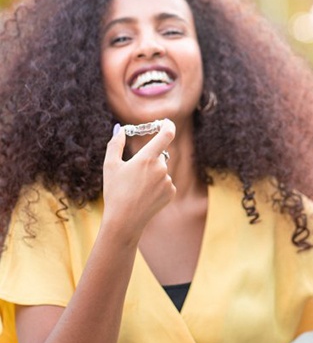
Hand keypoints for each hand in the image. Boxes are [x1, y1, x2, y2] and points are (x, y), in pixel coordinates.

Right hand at [102, 119, 175, 242]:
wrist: (124, 220)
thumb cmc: (115, 191)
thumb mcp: (110, 165)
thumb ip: (115, 144)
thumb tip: (119, 129)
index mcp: (147, 158)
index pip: (166, 135)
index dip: (168, 125)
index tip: (166, 122)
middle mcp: (161, 168)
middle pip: (158, 156)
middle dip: (148, 161)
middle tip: (134, 175)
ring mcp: (168, 181)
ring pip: (161, 171)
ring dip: (152, 175)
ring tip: (137, 190)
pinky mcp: (171, 192)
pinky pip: (166, 183)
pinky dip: (157, 186)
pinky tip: (145, 196)